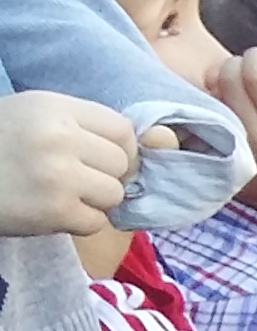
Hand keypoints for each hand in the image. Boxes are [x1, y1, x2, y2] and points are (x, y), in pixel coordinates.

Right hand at [0, 90, 154, 237]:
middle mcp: (61, 137)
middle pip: (122, 164)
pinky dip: (77, 222)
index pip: (123, 131)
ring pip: (114, 194)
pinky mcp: (54, 210)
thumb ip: (79, 126)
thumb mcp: (32, 116)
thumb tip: (149, 146)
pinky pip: (95, 222)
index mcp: (55, 108)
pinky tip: (49, 212)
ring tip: (60, 196)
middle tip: (74, 181)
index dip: (118, 149)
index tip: (99, 160)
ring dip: (93, 201)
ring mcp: (59, 175)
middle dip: (104, 176)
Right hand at [206, 50, 256, 246]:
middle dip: (231, 63)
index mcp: (230, 143)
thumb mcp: (235, 170)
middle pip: (228, 78)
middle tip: (242, 64)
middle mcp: (252, 133)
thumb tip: (202, 106)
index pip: (206, 98)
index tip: (219, 82)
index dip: (210, 81)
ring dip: (256, 57)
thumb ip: (216, 145)